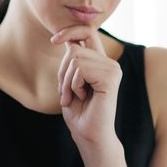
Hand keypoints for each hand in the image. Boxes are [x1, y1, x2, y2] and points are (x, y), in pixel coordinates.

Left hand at [52, 26, 121, 143]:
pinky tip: (83, 97)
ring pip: (75, 58)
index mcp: (101, 62)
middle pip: (74, 48)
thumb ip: (73, 60)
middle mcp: (110, 63)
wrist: (88, 135)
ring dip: (66, 81)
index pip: (88, 32)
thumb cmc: (79, 113)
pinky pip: (80, 70)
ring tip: (74, 97)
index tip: (53, 40)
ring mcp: (112, 69)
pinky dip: (73, 85)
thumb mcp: (70, 81)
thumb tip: (67, 39)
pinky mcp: (110, 77)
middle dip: (62, 72)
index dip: (70, 30)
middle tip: (67, 94)